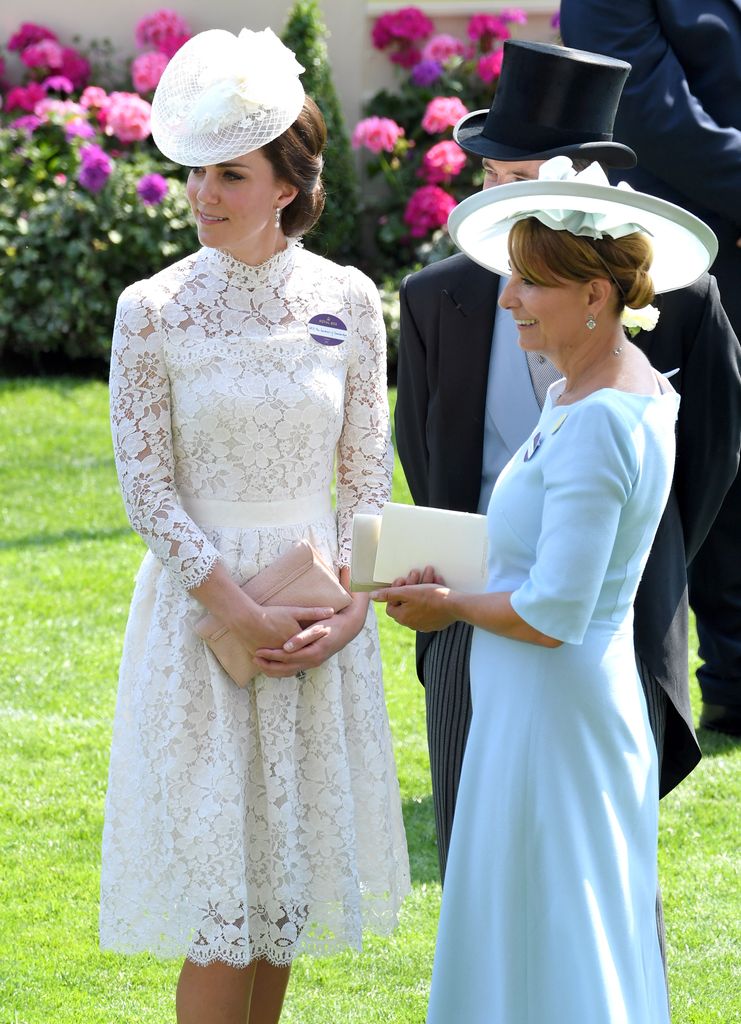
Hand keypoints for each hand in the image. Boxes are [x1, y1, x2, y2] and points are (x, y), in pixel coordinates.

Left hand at [252, 597, 368, 676]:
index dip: (271, 655)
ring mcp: (313, 663)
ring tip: (258, 662)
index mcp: (313, 653)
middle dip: (268, 665)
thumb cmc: (333, 624)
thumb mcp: (319, 628)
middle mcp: (312, 662)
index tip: (257, 650)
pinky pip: (293, 669)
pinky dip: (281, 669)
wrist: (348, 628)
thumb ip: (303, 637)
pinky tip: (272, 664)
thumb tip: (287, 647)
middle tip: (254, 658)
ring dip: (273, 669)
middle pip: (285, 669)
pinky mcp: (312, 661)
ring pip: (289, 672)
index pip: (286, 658)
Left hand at [371, 572, 456, 631]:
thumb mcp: (407, 592)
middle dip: (410, 585)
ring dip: (422, 586)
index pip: (391, 605)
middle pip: (406, 602)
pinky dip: (432, 594)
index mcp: (403, 617)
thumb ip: (389, 594)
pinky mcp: (436, 621)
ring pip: (419, 602)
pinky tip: (437, 582)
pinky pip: (430, 606)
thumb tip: (372, 597)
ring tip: (429, 573)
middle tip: (416, 573)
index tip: (402, 580)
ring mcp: (425, 623)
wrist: (456, 605)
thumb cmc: (431, 598)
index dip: (395, 591)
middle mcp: (412, 623)